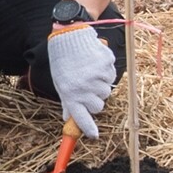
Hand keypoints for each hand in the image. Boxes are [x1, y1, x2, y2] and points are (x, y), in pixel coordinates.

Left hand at [47, 24, 115, 138]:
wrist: (69, 36)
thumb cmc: (63, 61)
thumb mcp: (61, 82)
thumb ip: (67, 101)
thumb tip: (67, 118)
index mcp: (70, 93)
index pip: (80, 117)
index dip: (88, 128)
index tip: (94, 136)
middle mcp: (83, 88)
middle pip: (98, 106)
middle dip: (94, 99)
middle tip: (86, 86)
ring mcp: (96, 77)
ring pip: (106, 91)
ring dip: (100, 84)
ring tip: (89, 71)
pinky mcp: (106, 65)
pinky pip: (111, 76)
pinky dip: (105, 71)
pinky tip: (95, 62)